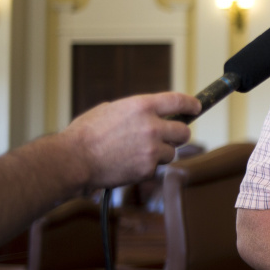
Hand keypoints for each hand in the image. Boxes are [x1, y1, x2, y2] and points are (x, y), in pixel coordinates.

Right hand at [63, 92, 200, 188]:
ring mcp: (151, 149)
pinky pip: (155, 167)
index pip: (179, 101)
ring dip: (160, 153)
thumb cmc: (85, 133)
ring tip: (136, 152)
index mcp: (142, 106)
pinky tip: (128, 163)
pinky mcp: (147, 169)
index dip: (191, 104)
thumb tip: (148, 114)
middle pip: (184, 132)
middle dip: (178, 135)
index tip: (196, 107)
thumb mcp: (110, 110)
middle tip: (169, 137)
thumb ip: (135, 111)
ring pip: (171, 153)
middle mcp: (152, 126)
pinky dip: (146, 167)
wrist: (73, 159)